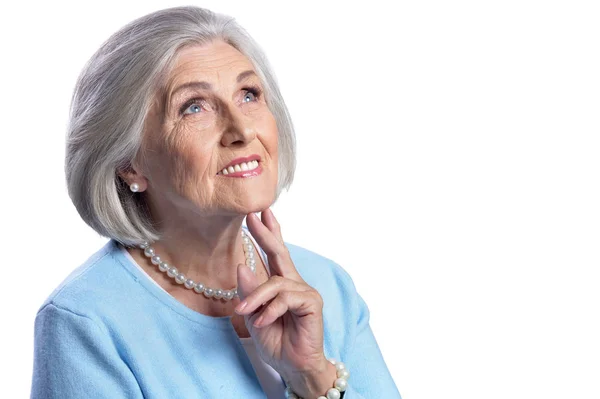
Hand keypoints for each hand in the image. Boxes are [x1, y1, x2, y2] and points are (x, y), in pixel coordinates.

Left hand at [235, 209, 336, 396]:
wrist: (293, 366)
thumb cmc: (276, 342)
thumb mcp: (253, 316)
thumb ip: (248, 292)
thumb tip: (242, 265)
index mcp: (280, 284)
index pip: (273, 254)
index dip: (267, 232)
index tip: (259, 213)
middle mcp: (293, 283)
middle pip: (279, 252)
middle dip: (266, 233)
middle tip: (253, 215)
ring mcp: (304, 292)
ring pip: (275, 282)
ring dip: (256, 297)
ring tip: (244, 313)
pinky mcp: (312, 303)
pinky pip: (285, 298)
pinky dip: (270, 310)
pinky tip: (262, 321)